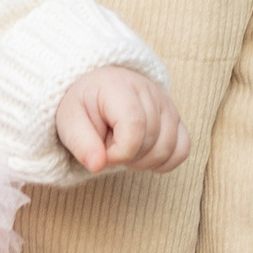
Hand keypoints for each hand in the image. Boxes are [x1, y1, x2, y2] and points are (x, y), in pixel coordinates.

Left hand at [54, 64, 187, 173]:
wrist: (96, 91)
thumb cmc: (83, 106)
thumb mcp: (69, 122)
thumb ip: (81, 144)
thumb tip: (97, 165)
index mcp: (119, 87)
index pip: (134, 127)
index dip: (119, 152)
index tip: (102, 154)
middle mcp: (149, 91)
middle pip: (152, 139)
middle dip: (128, 157)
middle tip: (109, 149)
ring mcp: (166, 104)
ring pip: (170, 147)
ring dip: (145, 161)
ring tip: (125, 151)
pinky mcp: (175, 117)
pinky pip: (183, 148)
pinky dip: (166, 161)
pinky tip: (145, 157)